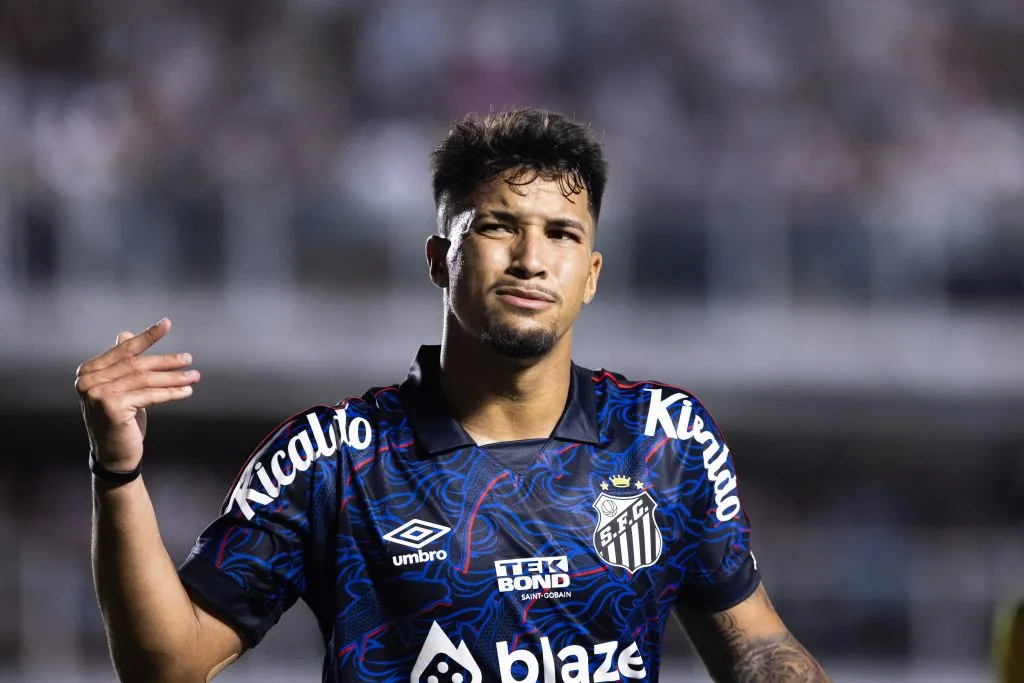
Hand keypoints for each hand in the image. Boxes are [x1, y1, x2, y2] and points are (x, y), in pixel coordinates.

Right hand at [75, 318, 199, 472]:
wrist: (114, 455)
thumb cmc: (120, 420)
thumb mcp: (120, 388)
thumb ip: (120, 363)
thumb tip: (125, 333)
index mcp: (88, 371)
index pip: (124, 350)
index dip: (147, 336)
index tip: (167, 324)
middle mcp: (88, 380)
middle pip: (137, 365)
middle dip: (166, 361)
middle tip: (188, 359)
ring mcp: (97, 394)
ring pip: (146, 380)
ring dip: (174, 378)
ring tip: (194, 376)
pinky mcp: (111, 407)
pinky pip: (150, 395)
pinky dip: (171, 393)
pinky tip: (186, 392)